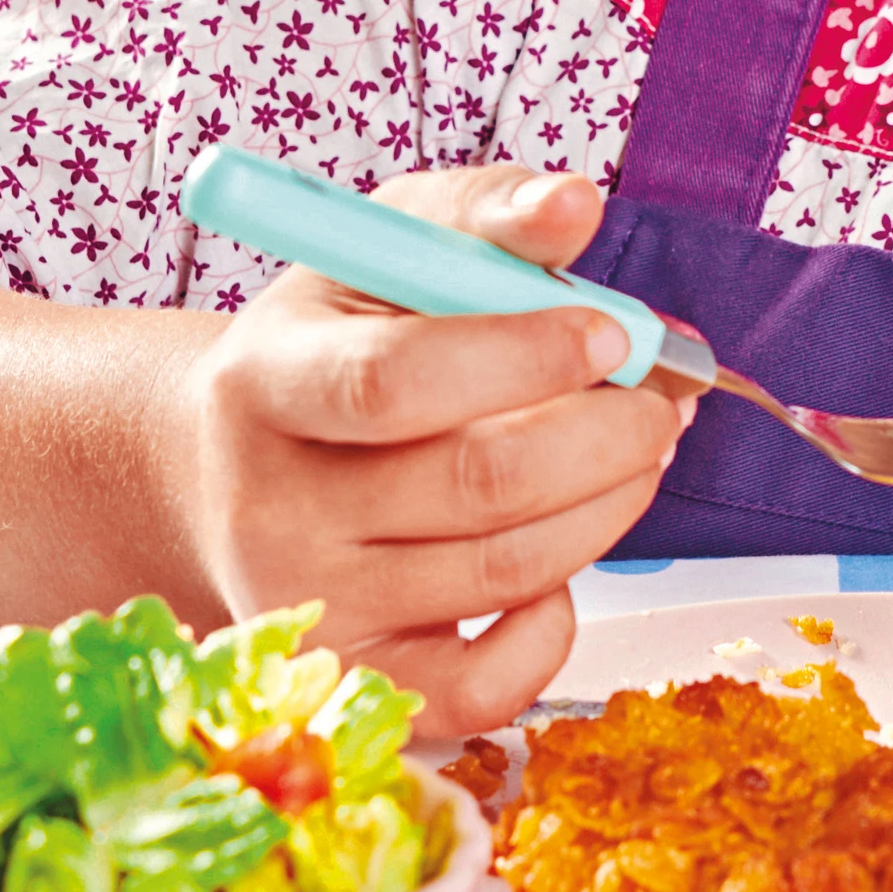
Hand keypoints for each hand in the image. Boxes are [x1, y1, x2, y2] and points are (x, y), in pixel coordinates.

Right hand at [171, 164, 691, 737]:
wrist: (232, 469)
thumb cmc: (336, 344)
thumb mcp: (386, 252)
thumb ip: (485, 216)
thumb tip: (577, 204)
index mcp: (267, 380)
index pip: (396, 380)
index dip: (524, 355)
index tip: (613, 330)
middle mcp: (271, 506)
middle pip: (475, 485)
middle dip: (607, 437)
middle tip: (661, 399)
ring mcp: (311, 604)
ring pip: (503, 572)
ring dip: (610, 507)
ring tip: (639, 452)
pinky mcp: (359, 675)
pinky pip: (484, 688)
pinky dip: (553, 629)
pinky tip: (563, 567)